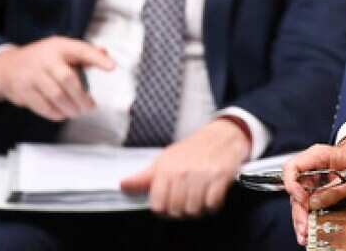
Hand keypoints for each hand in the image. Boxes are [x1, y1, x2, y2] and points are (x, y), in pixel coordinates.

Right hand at [0, 37, 115, 120]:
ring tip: (78, 112)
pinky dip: (55, 113)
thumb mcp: (61, 49)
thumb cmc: (42, 58)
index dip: (97, 58)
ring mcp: (31, 76)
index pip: (81, 50)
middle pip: (67, 79)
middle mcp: (44, 59)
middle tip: (90, 107)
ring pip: (55, 95)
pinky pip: (42, 106)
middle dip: (81, 96)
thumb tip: (105, 53)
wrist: (5, 66)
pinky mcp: (22, 91)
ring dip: (70, 108)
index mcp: (58, 46)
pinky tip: (63, 114)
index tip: (112, 67)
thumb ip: (83, 53)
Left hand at [119, 117, 250, 217]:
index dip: (164, 210)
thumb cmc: (192, 149)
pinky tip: (212, 197)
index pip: (158, 205)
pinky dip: (212, 206)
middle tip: (187, 203)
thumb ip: (145, 176)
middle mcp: (182, 172)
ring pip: (194, 210)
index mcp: (166, 169)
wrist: (223, 134)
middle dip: (181, 211)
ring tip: (200, 201)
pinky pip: (212, 204)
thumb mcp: (166, 159)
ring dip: (198, 210)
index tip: (170, 205)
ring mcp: (202, 175)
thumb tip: (122, 185)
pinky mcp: (221, 177)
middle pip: (177, 210)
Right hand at [284, 133, 345, 245]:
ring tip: (304, 234)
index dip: (293, 185)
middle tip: (304, 227)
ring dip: (300, 216)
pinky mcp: (313, 186)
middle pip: (294, 188)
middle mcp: (310, 166)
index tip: (303, 200)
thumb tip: (315, 203)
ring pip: (297, 198)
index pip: (292, 168)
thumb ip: (335, 190)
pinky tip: (307, 227)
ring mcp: (310, 176)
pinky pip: (305, 201)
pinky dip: (306, 215)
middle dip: (298, 210)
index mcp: (318, 156)